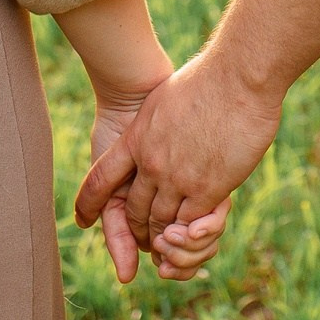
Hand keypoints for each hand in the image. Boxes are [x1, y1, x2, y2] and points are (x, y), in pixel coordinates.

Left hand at [85, 84, 229, 281]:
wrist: (236, 77)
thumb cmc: (205, 79)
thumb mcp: (162, 99)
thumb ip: (151, 124)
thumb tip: (149, 128)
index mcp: (135, 139)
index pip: (100, 179)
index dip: (89, 203)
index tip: (82, 219)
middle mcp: (151, 163)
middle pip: (133, 210)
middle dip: (136, 229)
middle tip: (144, 238)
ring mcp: (178, 178)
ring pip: (161, 222)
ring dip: (163, 236)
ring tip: (168, 242)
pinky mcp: (207, 188)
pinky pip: (190, 224)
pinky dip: (189, 233)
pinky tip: (193, 232)